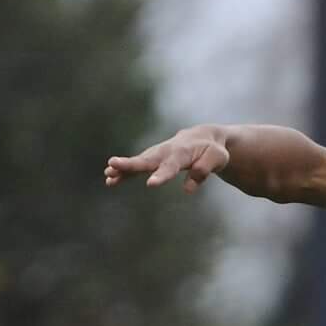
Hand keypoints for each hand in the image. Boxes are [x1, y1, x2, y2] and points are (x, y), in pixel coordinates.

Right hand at [104, 124, 231, 191]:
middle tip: (113, 166)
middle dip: (131, 165)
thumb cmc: (213, 150)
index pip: (171, 165)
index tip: (151, 184)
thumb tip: (187, 189)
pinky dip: (125, 171)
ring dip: (123, 168)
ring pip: (139, 161)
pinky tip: (110, 179)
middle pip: (147, 159)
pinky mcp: (153, 158)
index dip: (162, 174)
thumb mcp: (217, 159)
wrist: (204, 136)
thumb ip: (203, 170)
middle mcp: (166, 151)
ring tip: (108, 175)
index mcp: (183, 152)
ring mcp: (157, 154)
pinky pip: (138, 166)